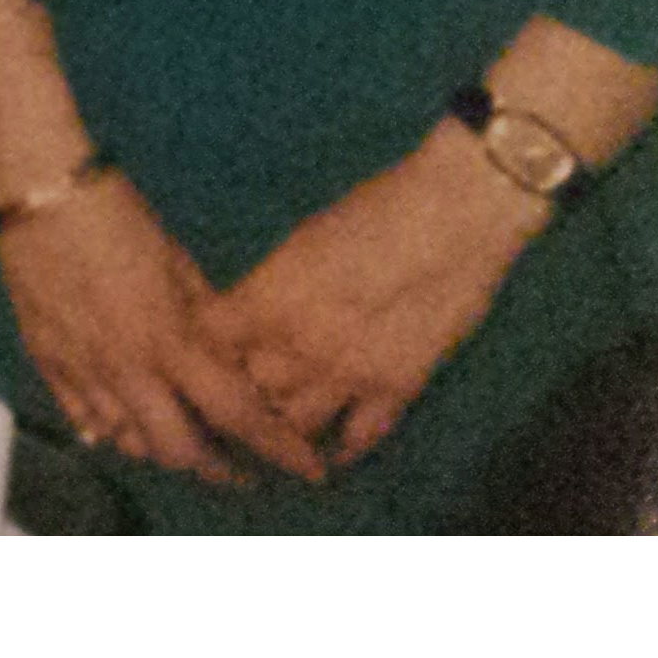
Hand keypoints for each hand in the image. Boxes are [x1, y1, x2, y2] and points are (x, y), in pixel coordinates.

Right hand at [0, 167, 322, 485]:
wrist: (37, 192)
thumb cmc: (118, 217)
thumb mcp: (179, 264)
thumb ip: (206, 321)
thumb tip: (229, 361)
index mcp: (168, 341)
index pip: (237, 413)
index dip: (278, 447)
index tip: (309, 467)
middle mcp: (127, 369)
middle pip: (179, 450)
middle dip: (216, 468)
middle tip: (237, 464)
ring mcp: (82, 371)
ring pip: (129, 443)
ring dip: (163, 449)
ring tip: (183, 437)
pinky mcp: (46, 362)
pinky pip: (84, 419)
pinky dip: (112, 430)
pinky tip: (127, 422)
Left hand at [207, 128, 544, 470]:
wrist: (455, 217)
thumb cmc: (376, 209)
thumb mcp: (303, 240)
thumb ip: (273, 285)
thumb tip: (251, 311)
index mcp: (270, 298)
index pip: (209, 341)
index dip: (203, 345)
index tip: (206, 345)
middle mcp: (300, 344)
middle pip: (245, 389)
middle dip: (239, 388)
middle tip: (242, 386)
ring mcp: (350, 373)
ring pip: (294, 424)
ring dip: (284, 421)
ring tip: (281, 418)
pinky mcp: (399, 388)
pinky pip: (358, 438)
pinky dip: (342, 447)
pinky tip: (331, 448)